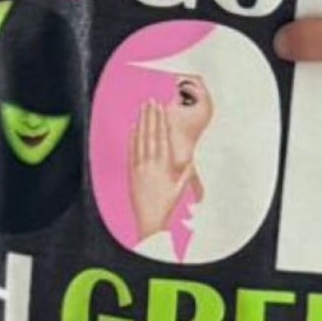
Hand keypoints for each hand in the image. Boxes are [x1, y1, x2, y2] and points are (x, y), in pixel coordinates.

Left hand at [129, 98, 195, 239]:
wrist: (149, 219)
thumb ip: (186, 171)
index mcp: (164, 165)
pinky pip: (131, 152)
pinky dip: (132, 139)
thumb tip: (190, 158)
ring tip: (142, 110)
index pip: (161, 138)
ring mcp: (139, 168)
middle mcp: (150, 164)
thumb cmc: (168, 203)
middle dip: (150, 117)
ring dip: (141, 123)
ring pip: (139, 141)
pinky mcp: (131, 173)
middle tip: (150, 101)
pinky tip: (133, 129)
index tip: (160, 109)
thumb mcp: (181, 186)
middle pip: (150, 135)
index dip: (160, 122)